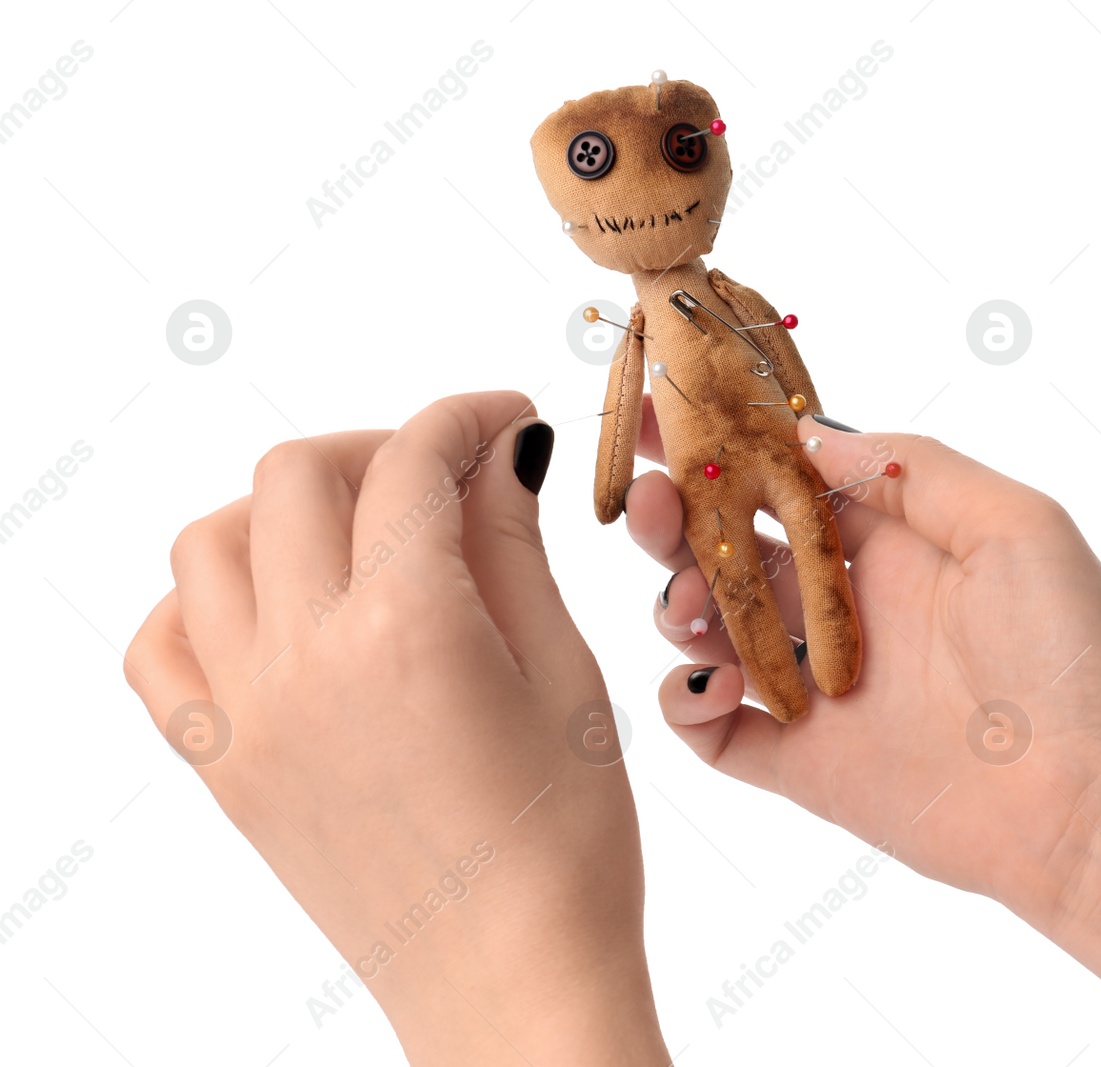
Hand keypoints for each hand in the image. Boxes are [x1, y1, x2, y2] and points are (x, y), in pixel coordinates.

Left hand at [124, 392, 667, 1065]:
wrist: (506, 980)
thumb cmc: (563, 844)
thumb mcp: (563, 676)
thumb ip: (512, 549)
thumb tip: (503, 453)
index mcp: (411, 629)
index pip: (414, 462)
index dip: (467, 415)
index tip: (505, 418)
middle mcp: (306, 659)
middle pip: (296, 475)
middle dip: (378, 447)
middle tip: (443, 476)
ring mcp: (248, 716)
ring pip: (207, 544)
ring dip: (278, 510)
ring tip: (354, 539)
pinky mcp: (222, 768)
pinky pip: (160, 648)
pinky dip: (202, 601)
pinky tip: (273, 611)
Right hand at [624, 403, 1100, 929]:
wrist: (1095, 800)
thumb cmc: (1076, 652)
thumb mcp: (1016, 523)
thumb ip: (911, 470)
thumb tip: (805, 436)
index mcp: (890, 543)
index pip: (782, 480)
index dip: (721, 446)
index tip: (659, 411)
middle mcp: (844, 607)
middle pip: (727, 548)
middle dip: (676, 517)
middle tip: (649, 503)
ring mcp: (818, 685)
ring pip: (708, 629)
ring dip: (675, 602)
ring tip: (686, 599)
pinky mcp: (803, 763)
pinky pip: (713, 730)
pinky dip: (686, 701)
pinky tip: (714, 680)